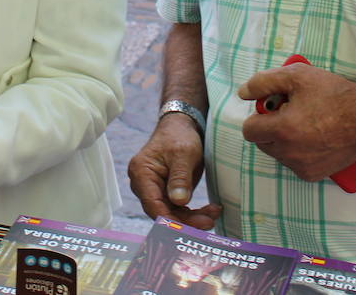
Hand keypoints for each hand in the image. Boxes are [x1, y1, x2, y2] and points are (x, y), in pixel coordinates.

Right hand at [127, 115, 220, 229]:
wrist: (181, 127)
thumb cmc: (179, 136)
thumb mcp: (184, 154)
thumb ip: (180, 177)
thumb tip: (179, 202)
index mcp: (141, 173)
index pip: (152, 204)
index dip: (170, 220)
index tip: (190, 228)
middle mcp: (143, 184)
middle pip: (161, 211)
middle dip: (186, 220)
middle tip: (209, 222)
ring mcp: (153, 189)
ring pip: (170, 213)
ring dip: (191, 218)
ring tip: (213, 215)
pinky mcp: (164, 192)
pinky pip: (176, 208)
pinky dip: (191, 212)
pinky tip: (208, 212)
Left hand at [238, 63, 355, 181]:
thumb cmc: (333, 94)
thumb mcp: (296, 76)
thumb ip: (264, 82)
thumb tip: (243, 93)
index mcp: (281, 130)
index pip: (249, 130)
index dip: (258, 116)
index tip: (273, 108)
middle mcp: (289, 153)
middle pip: (262, 143)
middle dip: (270, 128)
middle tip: (291, 113)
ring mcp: (301, 167)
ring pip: (277, 154)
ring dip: (283, 141)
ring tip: (305, 124)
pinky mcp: (313, 175)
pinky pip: (293, 164)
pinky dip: (298, 152)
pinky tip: (314, 138)